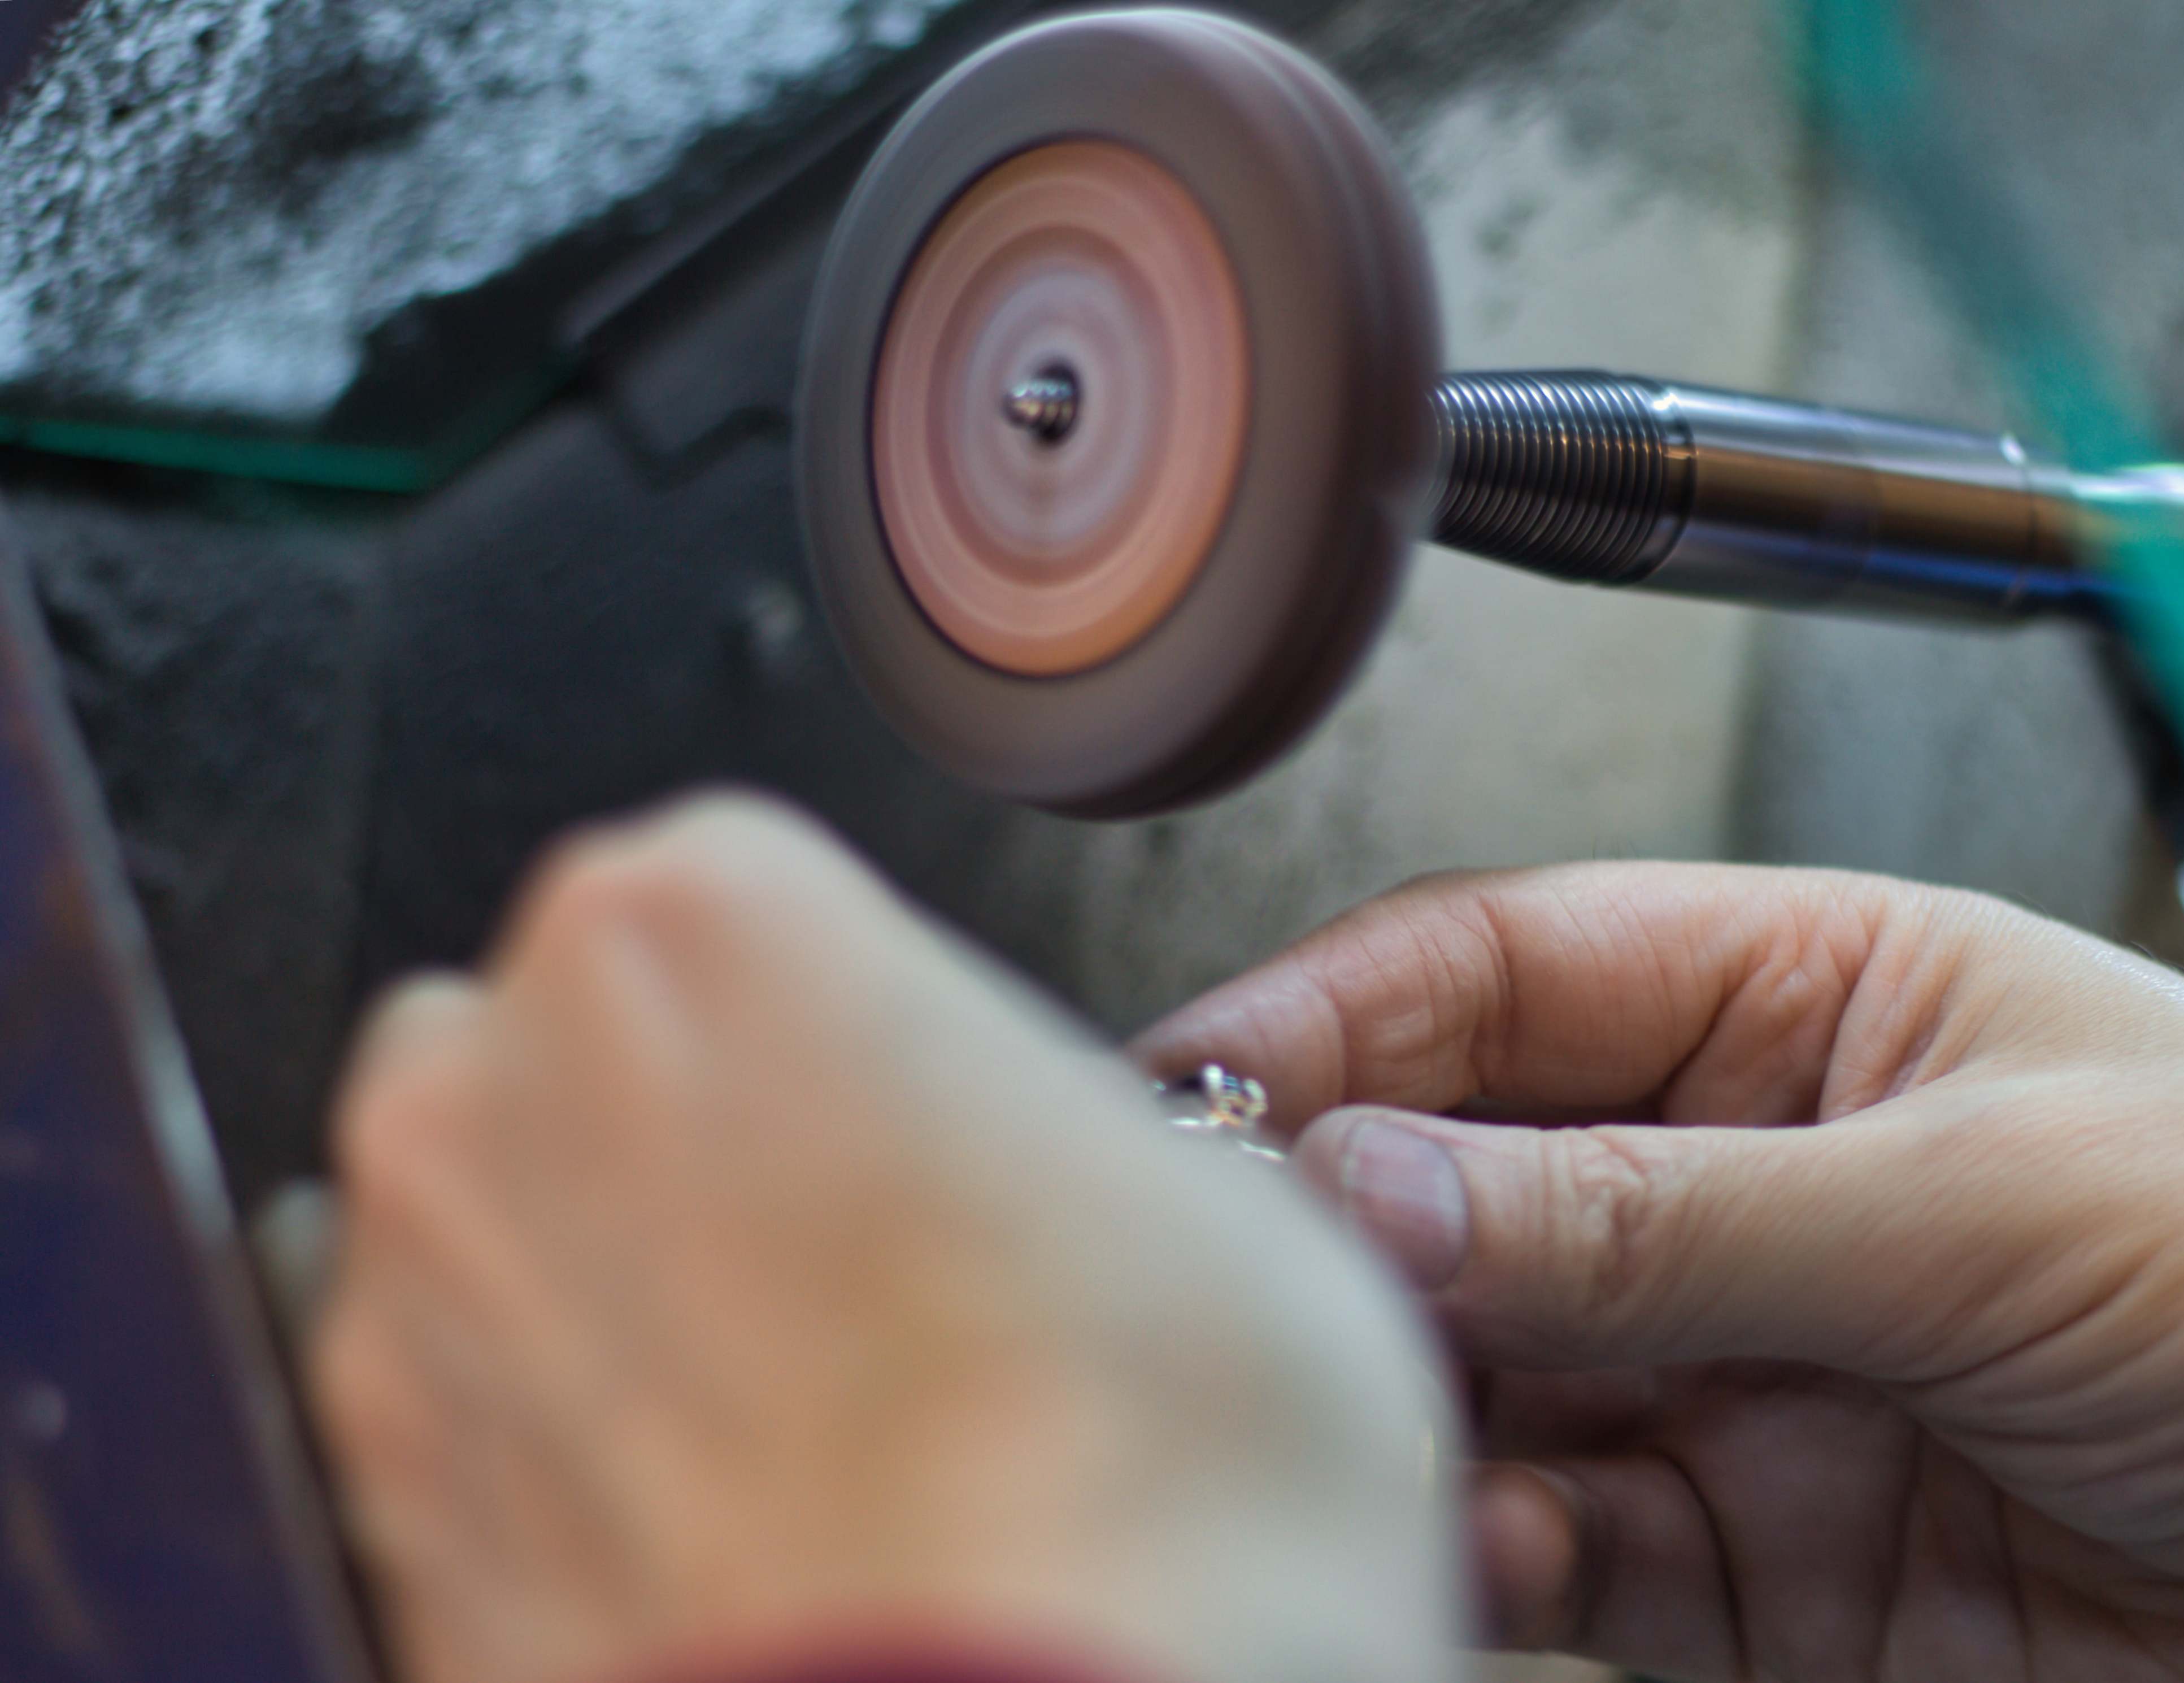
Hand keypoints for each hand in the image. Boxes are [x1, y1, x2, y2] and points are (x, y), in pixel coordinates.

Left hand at [312, 794, 1453, 1682]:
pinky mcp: (392, 1530)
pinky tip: (752, 1533)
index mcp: (705, 919)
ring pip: (521, 1238)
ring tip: (835, 1431)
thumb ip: (1070, 1126)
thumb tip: (1059, 1191)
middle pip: (594, 1048)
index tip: (953, 1126)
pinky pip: (485, 1437)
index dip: (878, 1025)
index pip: (761, 898)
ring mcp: (416, 1320)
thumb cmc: (1138, 1491)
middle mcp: (506, 1089)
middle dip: (717, 1134)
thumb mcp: (1226, 1204)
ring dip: (641, 1297)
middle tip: (895, 1274)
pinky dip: (586, 1466)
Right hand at [1135, 864, 2183, 1681]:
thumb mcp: (1979, 1199)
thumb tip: (1384, 1177)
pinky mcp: (1768, 1566)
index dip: (1333, 1019)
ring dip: (1415, 1396)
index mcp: (1813, 1006)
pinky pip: (1578, 1545)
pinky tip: (1487, 1540)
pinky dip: (1507, 1546)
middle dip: (1344, 1220)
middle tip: (1243, 1269)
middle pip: (1470, 1177)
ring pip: (1500, 1374)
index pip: (1507, 974)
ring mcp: (1751, 1376)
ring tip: (1362, 1415)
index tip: (1190, 1078)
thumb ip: (1663, 1212)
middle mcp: (1755, 1182)